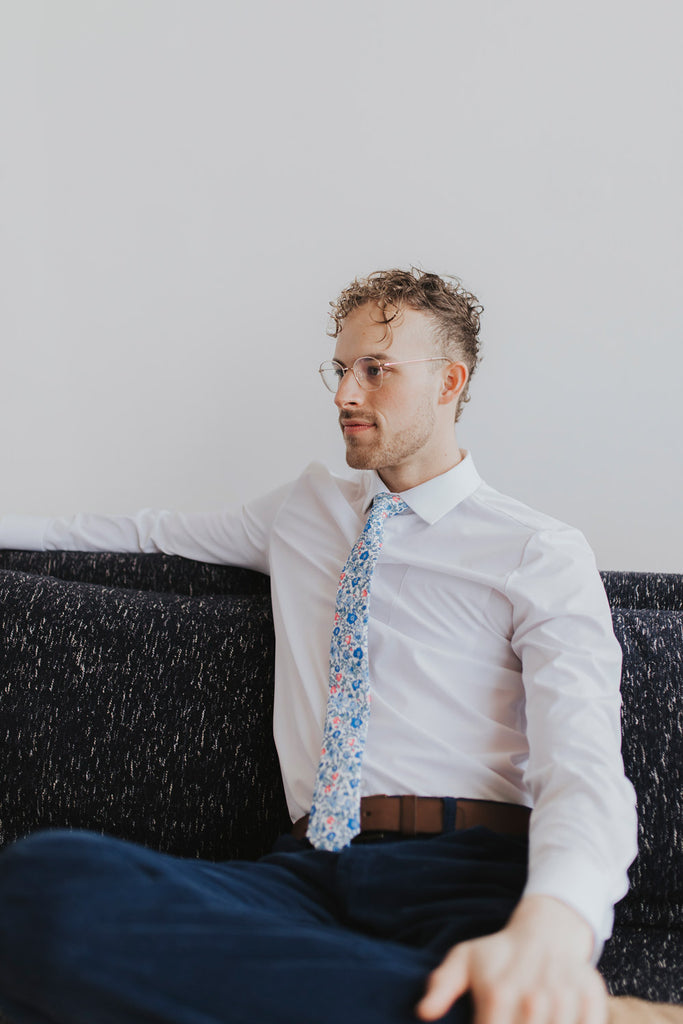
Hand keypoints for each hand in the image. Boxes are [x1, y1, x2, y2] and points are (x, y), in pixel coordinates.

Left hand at [416, 894, 607, 1023]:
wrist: (548, 929)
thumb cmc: (501, 953)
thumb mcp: (465, 960)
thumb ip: (442, 987)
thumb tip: (423, 1013)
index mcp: (498, 993)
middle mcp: (532, 999)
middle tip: (511, 1022)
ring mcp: (565, 1001)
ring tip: (529, 1020)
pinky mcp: (593, 999)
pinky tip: (557, 1020)